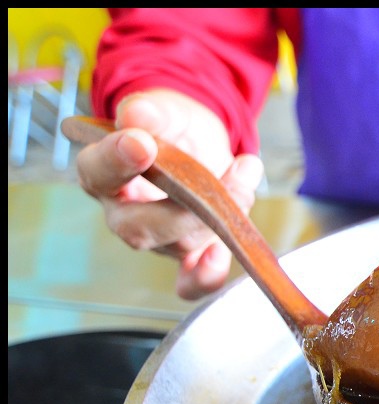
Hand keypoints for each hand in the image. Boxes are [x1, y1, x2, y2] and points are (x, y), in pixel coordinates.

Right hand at [73, 89, 265, 298]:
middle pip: (141, 226)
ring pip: (180, 244)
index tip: (141, 144)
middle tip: (227, 177)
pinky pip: (190, 282)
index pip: (98, 173)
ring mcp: (157, 238)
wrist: (199, 142)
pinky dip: (205, 277)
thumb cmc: (172, 126)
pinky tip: (220, 255)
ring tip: (244, 178)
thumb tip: (136, 116)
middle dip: (186, 207)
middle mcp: (123, 213)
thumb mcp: (163, 109)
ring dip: (220, 216)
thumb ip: (149, 111)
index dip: (117, 161)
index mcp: (102, 172)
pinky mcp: (188, 254)